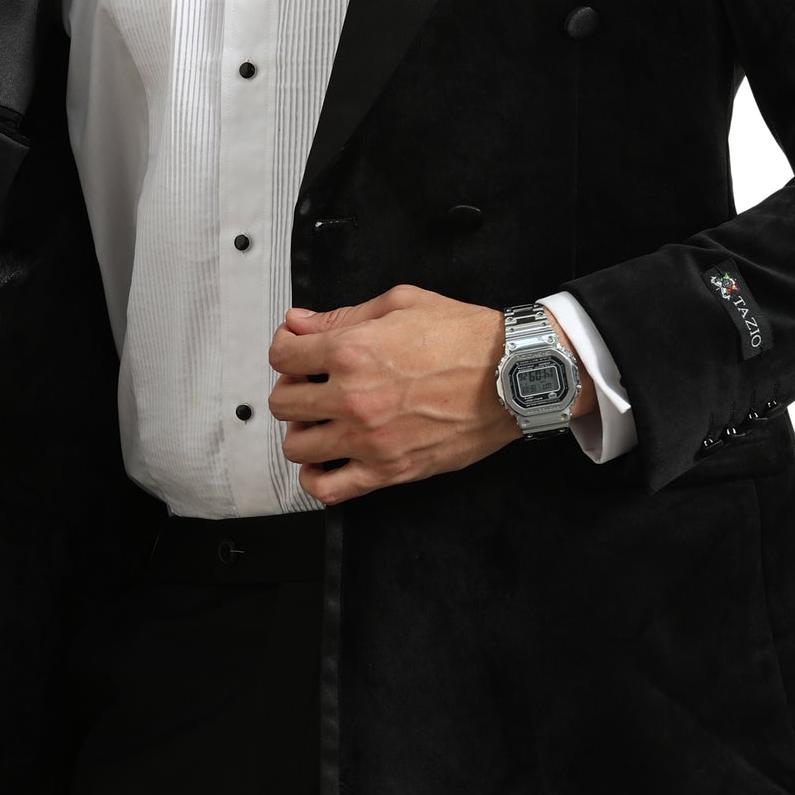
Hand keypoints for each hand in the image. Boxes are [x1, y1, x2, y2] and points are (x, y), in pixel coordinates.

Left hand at [265, 285, 591, 505]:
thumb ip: (343, 315)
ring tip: (321, 421)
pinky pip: (328, 490)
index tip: (297, 351)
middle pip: (283, 403)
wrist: (512, 376)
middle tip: (312, 385)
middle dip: (292, 389)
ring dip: (302, 432)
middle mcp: (353, 398)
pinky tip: (326, 461)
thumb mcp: (402, 304)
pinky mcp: (389, 470)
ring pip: (296, 447)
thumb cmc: (466, 338)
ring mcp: (369, 439)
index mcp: (351, 351)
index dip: (286, 348)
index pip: (282, 355)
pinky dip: (316, 479)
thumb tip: (300, 322)